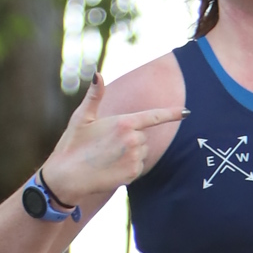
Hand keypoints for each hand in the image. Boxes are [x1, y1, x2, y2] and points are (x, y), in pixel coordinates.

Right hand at [41, 72, 185, 210]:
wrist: (66, 178)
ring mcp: (134, 158)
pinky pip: (138, 167)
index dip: (171, 113)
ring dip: (130, 153)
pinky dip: (128, 167)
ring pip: (141, 152)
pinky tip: (110, 168)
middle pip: (142, 136)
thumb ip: (95, 96)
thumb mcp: (82, 118)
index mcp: (123, 122)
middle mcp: (133, 140)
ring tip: (107, 157)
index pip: (153, 117)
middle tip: (106, 144)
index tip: (186, 112)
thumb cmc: (72, 145)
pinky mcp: (133, 174)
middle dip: (130, 137)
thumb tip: (99, 74)